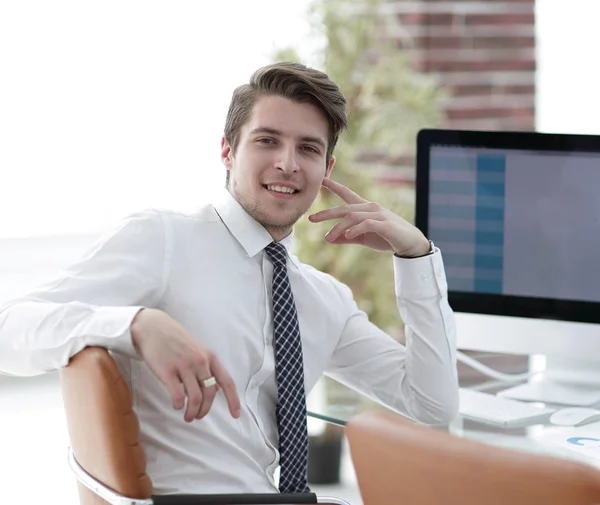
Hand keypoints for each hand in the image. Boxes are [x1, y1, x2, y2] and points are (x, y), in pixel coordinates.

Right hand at [130, 308, 240, 422]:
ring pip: (195, 398)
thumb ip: (209, 369)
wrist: (154, 328)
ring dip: (192, 412)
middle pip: (210, 394)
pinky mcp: (167, 371)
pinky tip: (176, 406)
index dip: (233, 400)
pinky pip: (177, 396)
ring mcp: (184, 366)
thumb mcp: (200, 351)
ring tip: (188, 416)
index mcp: (211, 357)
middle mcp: (200, 361)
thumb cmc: (178, 342)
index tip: (235, 415)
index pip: (227, 382)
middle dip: (205, 410)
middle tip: (198, 416)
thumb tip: (218, 389)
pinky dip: (178, 405)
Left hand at [308, 178, 430, 257]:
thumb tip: (329, 239)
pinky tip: (347, 236)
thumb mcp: (364, 238)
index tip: (321, 180)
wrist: (410, 243)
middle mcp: (371, 207)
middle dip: (326, 213)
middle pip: (344, 207)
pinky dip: (355, 229)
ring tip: (328, 238)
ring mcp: (379, 214)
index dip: (334, 186)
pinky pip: (366, 224)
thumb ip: (347, 237)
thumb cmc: (386, 238)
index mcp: (365, 208)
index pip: (347, 194)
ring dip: (338, 227)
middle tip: (311, 218)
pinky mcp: (385, 224)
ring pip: (353, 216)